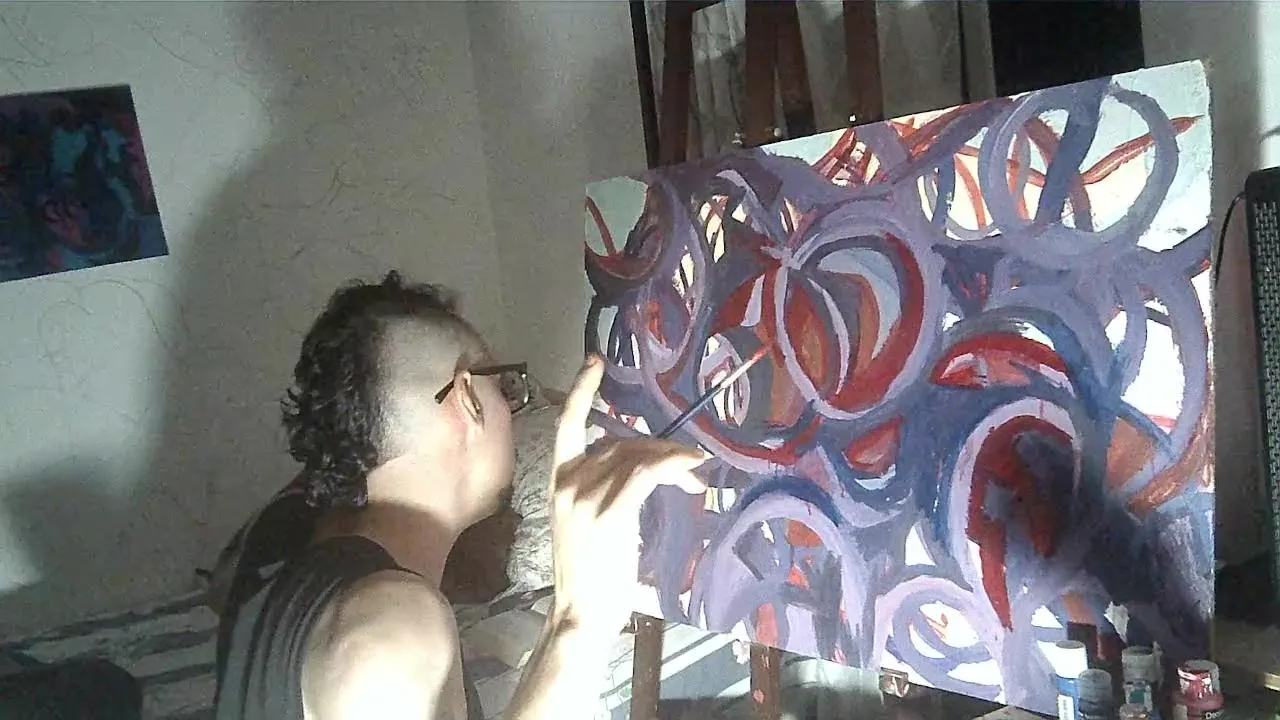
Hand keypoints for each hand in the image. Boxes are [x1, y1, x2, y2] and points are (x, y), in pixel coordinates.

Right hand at [547, 355, 705, 635]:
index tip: (596, 362)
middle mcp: (567, 483)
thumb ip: (609, 489)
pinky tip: (690, 468)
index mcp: (558, 481)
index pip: (565, 425)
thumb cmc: (590, 575)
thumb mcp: (590, 522)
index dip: (580, 391)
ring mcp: (586, 498)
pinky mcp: (608, 514)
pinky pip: (646, 474)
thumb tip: (650, 468)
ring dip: (672, 459)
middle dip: (659, 447)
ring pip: (638, 456)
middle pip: (621, 442)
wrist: (579, 613)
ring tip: (693, 475)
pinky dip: (673, 465)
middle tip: (689, 465)